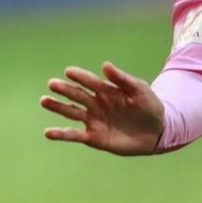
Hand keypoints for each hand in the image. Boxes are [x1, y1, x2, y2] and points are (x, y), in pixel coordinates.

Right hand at [40, 62, 164, 155]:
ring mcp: (94, 121)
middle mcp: (96, 104)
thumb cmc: (149, 106)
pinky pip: (75, 135)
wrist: (157, 132)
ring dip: (58, 107)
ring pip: (71, 113)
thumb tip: (105, 65)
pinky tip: (48, 132)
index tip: (68, 71)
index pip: (90, 81)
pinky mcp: (94, 138)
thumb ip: (122, 79)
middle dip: (65, 90)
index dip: (80, 76)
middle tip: (52, 84)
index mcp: (107, 90)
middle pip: (77, 95)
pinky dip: (61, 134)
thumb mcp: (139, 90)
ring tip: (44, 101)